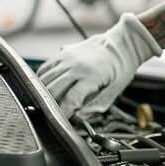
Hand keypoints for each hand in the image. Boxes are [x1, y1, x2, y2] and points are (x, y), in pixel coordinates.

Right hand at [38, 13, 162, 114]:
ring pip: (44, 80)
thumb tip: (78, 117)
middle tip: (56, 114)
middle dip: (52, 106)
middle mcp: (76, 65)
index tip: (63, 121)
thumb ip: (95, 106)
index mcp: (91, 76)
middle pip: (53, 90)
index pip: (70, 99)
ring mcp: (67, 58)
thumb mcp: (114, 91)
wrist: (122, 44)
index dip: (64, 113)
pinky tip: (47, 88)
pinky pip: (45, 69)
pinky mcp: (62, 53)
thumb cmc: (120, 67)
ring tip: (50, 103)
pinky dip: (42, 81)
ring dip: (44, 94)